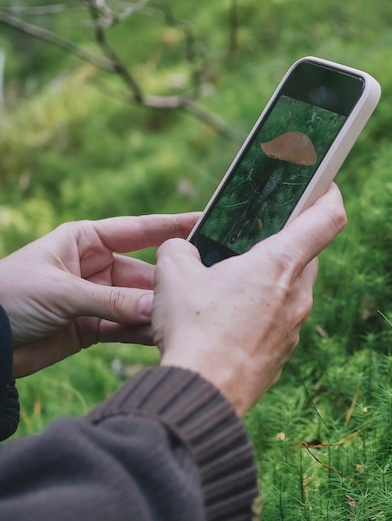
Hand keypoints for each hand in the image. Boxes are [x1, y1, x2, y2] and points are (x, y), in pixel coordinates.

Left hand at [0, 213, 199, 377]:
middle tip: (198, 290)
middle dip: (166, 284)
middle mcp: (93, 266)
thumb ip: (113, 302)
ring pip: (138, 302)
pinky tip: (163, 335)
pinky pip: (126, 327)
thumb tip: (158, 309)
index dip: (172, 226)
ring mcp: (95, 297)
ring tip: (183, 318)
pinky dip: (142, 332)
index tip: (206, 221)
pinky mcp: (92, 327)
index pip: (139, 230)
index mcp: (83, 240)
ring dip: (156, 311)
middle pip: (144, 272)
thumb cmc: (7, 298)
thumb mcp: (62, 293)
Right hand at [152, 184, 346, 415]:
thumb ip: (180, 249)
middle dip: (284, 245)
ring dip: (268, 283)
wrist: (202, 394)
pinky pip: (278, 322)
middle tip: (253, 241)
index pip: (327, 219)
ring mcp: (294, 326)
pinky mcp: (283, 353)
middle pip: (305, 256)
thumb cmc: (194, 329)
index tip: (325, 185)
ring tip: (228, 286)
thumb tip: (181, 249)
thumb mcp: (174, 276)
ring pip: (290, 291)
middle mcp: (298, 293)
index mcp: (281, 263)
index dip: (331, 195)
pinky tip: (227, 323)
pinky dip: (260, 315)